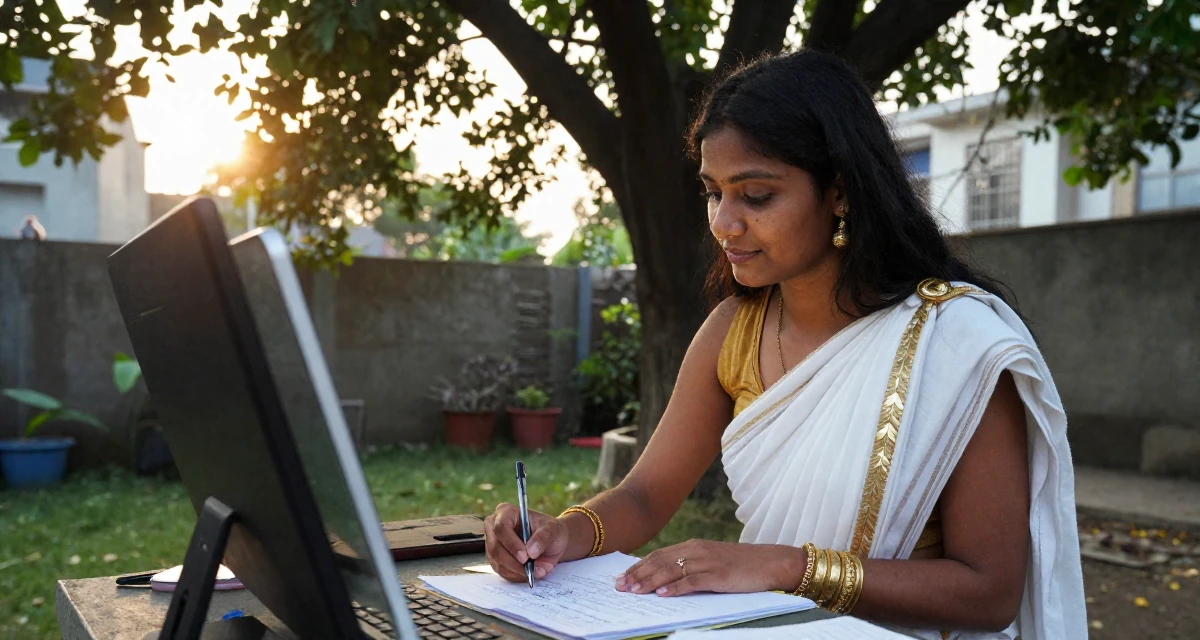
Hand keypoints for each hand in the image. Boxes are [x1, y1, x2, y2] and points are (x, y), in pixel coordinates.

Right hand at [484, 503, 569, 582]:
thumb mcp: (552, 529)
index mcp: (506, 512)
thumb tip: (531, 552)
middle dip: (514, 561)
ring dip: (516, 570)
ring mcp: (492, 544)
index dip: (511, 543)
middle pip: (496, 547)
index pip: (501, 527)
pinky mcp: (494, 559)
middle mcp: (493, 527)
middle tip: (530, 569)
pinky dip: (515, 575)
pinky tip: (528, 573)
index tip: (525, 556)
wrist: (551, 541)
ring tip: (534, 571)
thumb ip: (543, 538)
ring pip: (497, 562)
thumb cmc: (550, 530)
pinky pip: (501, 571)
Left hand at [615, 540, 802, 596]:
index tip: (621, 578)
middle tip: (619, 587)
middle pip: (659, 562)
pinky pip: (692, 582)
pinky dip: (675, 588)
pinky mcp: (718, 575)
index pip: (658, 556)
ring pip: (671, 571)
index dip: (638, 567)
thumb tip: (663, 579)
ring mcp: (707, 562)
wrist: (769, 562)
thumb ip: (689, 566)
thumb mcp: (710, 561)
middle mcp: (696, 550)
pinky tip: (662, 595)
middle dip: (637, 575)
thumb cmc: (739, 565)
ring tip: (633, 591)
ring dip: (649, 582)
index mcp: (693, 546)